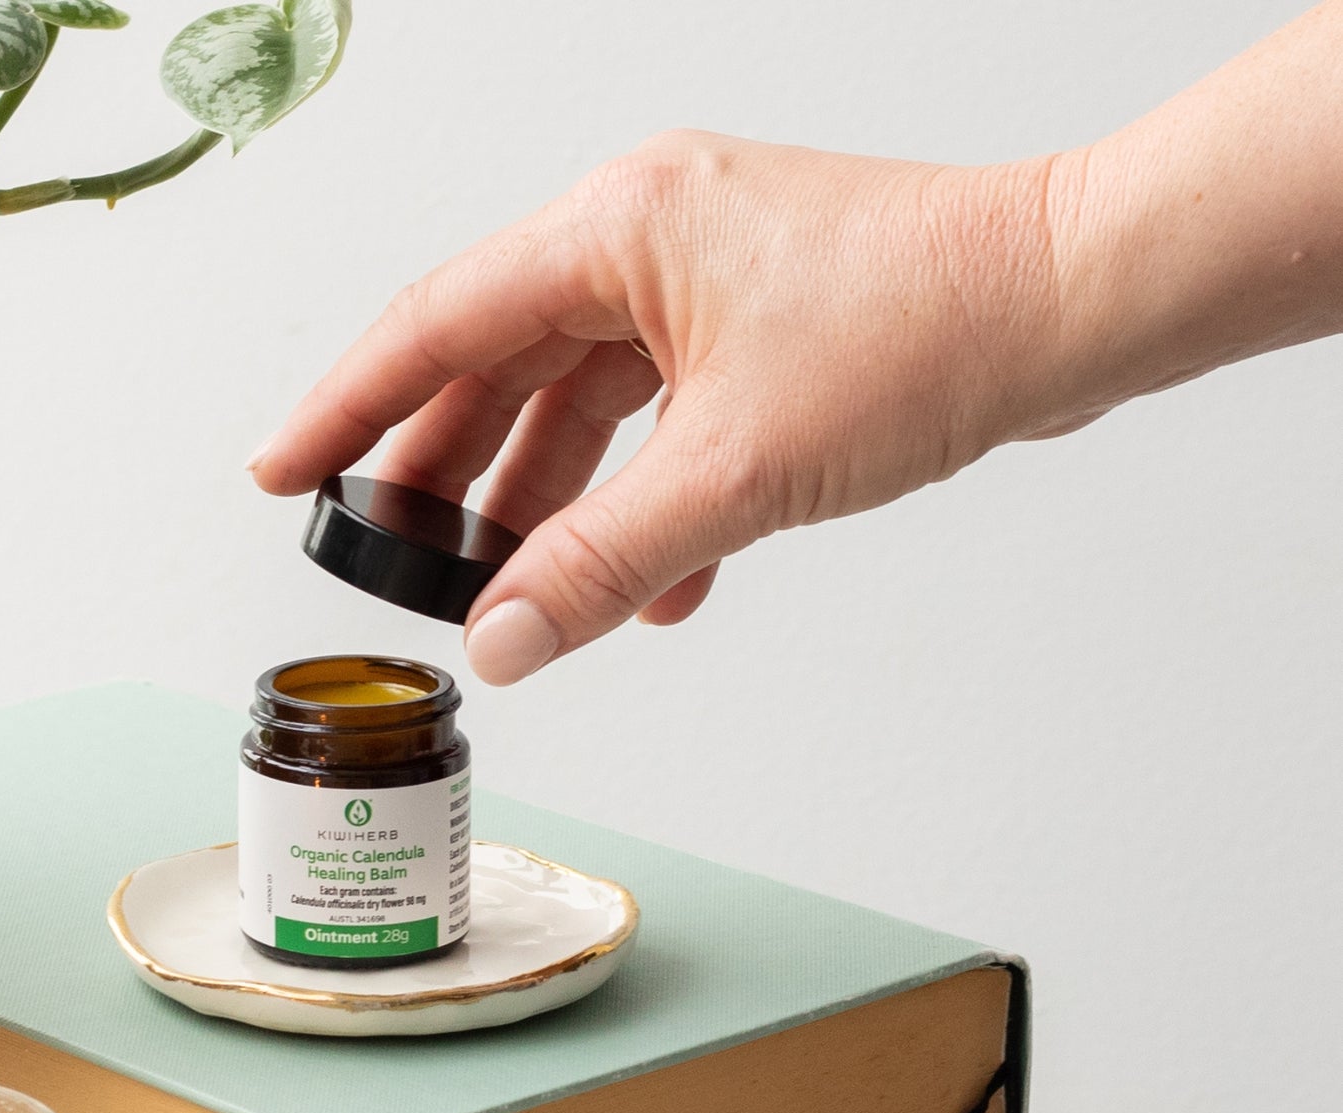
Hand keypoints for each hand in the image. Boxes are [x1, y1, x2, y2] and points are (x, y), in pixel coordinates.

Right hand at [249, 132, 1073, 682]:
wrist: (1075, 303)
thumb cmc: (931, 329)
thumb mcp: (736, 474)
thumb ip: (599, 564)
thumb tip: (502, 643)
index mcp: (618, 227)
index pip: (436, 324)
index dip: (347, 408)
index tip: (280, 472)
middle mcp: (646, 236)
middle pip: (496, 364)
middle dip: (446, 473)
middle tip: (395, 556)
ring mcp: (700, 280)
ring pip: (577, 401)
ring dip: (548, 505)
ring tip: (515, 594)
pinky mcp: (750, 327)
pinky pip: (655, 421)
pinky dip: (639, 504)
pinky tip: (651, 589)